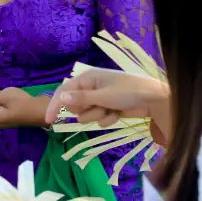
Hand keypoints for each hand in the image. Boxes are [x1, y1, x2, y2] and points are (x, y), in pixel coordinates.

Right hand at [44, 69, 170, 129]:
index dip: (55, 105)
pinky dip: (108, 119)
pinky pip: (99, 120)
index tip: (49, 121)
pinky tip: (118, 114)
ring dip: (98, 115)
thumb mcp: (102, 95)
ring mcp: (99, 98)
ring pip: (87, 115)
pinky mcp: (108, 108)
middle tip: (99, 107)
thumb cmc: (127, 92)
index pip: (64, 91)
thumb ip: (81, 98)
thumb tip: (61, 97)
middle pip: (75, 106)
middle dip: (86, 111)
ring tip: (111, 109)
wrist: (152, 99)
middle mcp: (91, 88)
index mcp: (87, 79)